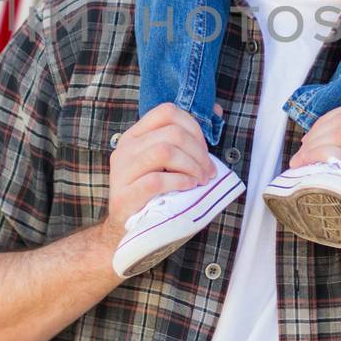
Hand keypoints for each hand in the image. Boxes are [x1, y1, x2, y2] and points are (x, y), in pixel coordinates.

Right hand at [102, 103, 214, 239]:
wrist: (127, 229)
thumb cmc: (153, 193)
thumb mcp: (166, 162)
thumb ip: (185, 140)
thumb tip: (218, 111)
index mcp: (135, 135)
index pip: (166, 111)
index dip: (193, 127)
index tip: (203, 150)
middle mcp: (125, 148)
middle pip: (172, 133)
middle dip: (199, 152)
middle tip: (208, 172)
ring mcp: (122, 171)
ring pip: (164, 151)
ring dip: (191, 166)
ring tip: (200, 180)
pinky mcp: (125, 194)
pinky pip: (157, 179)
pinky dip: (180, 182)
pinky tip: (188, 188)